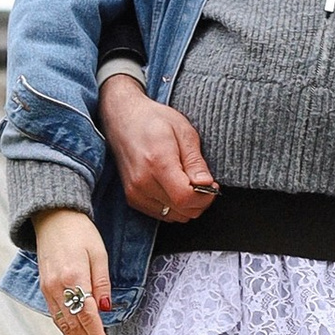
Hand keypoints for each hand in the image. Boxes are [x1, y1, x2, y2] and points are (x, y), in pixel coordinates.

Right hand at [34, 208, 113, 334]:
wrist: (53, 218)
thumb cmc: (80, 233)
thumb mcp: (99, 253)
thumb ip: (102, 283)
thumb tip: (106, 309)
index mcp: (72, 278)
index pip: (87, 318)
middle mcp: (56, 288)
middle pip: (74, 327)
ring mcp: (48, 290)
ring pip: (64, 325)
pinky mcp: (45, 289)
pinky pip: (57, 317)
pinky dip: (69, 331)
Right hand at [97, 70, 216, 223]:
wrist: (123, 118)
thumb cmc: (154, 120)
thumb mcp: (184, 132)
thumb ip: (195, 162)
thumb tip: (206, 185)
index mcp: (157, 162)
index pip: (185, 198)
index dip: (205, 197)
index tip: (212, 186)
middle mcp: (142, 182)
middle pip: (182, 211)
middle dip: (200, 202)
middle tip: (203, 183)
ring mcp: (135, 192)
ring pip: (174, 216)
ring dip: (187, 205)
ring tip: (188, 183)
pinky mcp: (132, 198)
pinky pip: (162, 214)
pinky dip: (173, 206)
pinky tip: (174, 187)